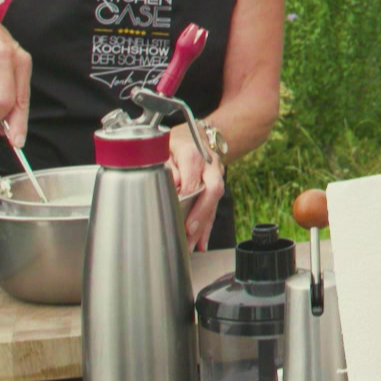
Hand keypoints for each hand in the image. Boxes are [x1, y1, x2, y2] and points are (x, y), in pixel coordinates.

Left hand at [168, 124, 224, 250]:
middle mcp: (209, 164)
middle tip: (189, 230)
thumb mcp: (163, 147)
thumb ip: (166, 165)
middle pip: (213, 188)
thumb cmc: (174, 143)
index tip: (175, 207)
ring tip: (193, 245)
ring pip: (215, 201)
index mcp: (193, 152)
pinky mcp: (216, 185)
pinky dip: (207, 226)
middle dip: (202, 212)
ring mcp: (216, 175)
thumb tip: (172, 184)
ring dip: (204, 224)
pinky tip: (201, 243)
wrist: (196, 135)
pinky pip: (214, 207)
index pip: (193, 175)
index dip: (186, 192)